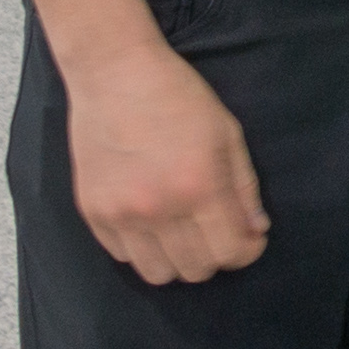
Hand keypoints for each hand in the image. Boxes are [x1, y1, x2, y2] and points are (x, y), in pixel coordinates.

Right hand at [61, 31, 269, 283]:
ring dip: (177, 261)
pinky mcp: (92, 212)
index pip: (231, 252)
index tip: (249, 239)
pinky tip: (151, 222)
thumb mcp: (227, 134)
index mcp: (200, 187)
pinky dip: (143, 249)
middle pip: (195, 271)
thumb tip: (256, 229)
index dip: (247, 252)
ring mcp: (121, 214)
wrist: (115, 74)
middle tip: (216, 232)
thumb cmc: (178, 96)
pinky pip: (123, 256)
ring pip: (157, 274)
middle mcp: (159, 209)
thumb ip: (244, 187)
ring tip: (183, 234)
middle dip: (215, 257)